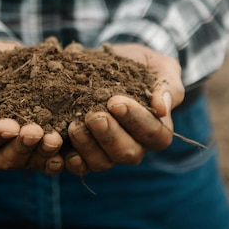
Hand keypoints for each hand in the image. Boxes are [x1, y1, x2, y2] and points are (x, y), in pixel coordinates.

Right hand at [0, 40, 64, 174]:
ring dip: (43, 152)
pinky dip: (61, 154)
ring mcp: (19, 145)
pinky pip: (50, 154)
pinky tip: (71, 149)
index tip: (10, 125)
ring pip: (30, 159)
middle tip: (37, 132)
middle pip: (5, 159)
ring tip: (56, 137)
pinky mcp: (40, 138)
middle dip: (22, 147)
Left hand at [64, 43, 184, 175]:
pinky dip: (70, 160)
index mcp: (157, 130)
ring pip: (102, 162)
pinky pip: (80, 166)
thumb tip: (162, 108)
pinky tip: (61, 147)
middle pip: (127, 152)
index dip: (135, 120)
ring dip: (87, 146)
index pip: (153, 133)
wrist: (107, 62)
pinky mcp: (85, 153)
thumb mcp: (160, 67)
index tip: (116, 102)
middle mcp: (135, 146)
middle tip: (94, 115)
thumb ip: (167, 85)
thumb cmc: (140, 65)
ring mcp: (109, 153)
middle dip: (109, 135)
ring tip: (74, 126)